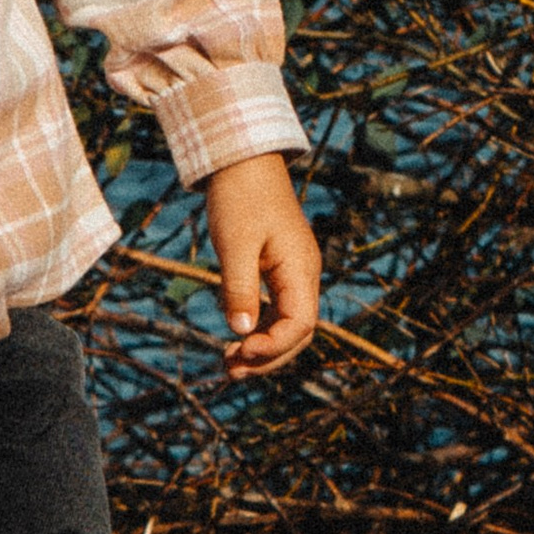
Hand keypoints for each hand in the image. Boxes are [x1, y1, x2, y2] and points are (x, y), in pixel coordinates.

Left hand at [205, 154, 321, 374]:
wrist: (243, 161)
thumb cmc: (239, 197)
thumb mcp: (235, 244)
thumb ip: (239, 288)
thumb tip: (240, 332)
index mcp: (301, 268)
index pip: (300, 324)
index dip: (273, 346)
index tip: (239, 352)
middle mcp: (304, 275)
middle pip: (298, 333)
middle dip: (268, 357)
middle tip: (230, 372)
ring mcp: (294, 273)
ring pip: (288, 325)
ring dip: (262, 349)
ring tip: (228, 365)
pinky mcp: (280, 271)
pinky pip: (277, 311)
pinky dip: (259, 330)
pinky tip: (235, 339)